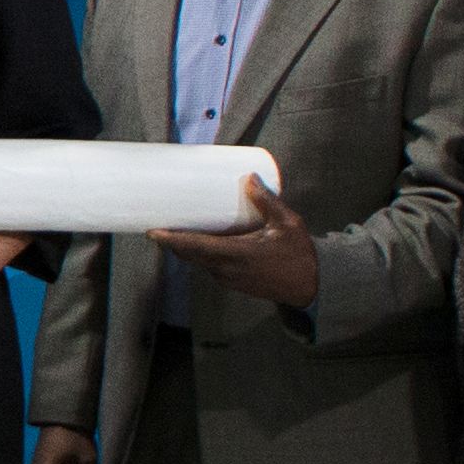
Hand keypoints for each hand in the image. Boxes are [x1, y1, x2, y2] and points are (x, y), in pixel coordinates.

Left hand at [150, 178, 319, 309]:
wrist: (311, 286)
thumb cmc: (299, 254)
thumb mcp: (287, 223)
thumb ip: (267, 201)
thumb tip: (249, 177)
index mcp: (237, 254)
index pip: (196, 247)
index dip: (172, 240)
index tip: (152, 231)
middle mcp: (227, 269)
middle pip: (190, 254)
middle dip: (171, 241)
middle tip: (157, 223)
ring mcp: (228, 279)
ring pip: (198, 262)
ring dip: (184, 248)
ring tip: (173, 229)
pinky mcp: (232, 282)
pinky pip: (208, 267)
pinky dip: (198, 255)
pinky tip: (197, 243)